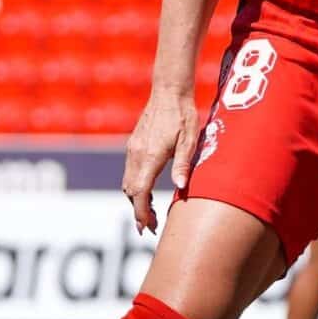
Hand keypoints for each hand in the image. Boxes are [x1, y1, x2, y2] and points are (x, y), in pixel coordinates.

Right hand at [121, 86, 198, 234]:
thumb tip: (181, 187)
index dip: (141, 213)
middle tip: (152, 226)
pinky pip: (129, 172)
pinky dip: (135, 187)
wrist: (169, 91)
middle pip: (130, 191)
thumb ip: (183, 164)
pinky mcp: (133, 145)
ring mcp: (132, 149)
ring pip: (127, 183)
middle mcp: (136, 154)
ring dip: (136, 199)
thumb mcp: (189, 140)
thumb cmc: (183, 114)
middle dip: (138, 211)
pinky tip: (148, 191)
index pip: (139, 192)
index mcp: (150, 156)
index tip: (146, 227)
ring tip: (151, 212)